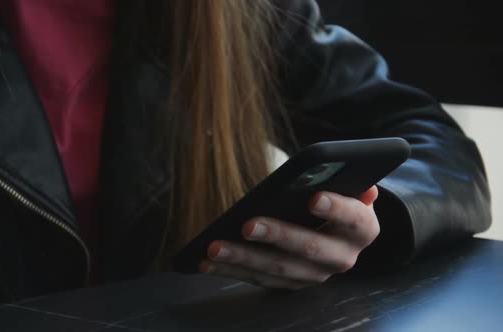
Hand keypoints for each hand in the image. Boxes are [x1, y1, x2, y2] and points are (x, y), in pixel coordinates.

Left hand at [200, 186, 379, 289]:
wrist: (333, 230)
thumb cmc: (335, 199)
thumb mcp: (349, 188)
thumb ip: (353, 182)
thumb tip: (365, 185)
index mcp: (362, 229)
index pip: (354, 219)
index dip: (336, 209)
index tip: (313, 198)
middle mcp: (342, 258)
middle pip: (309, 248)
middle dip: (277, 236)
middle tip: (247, 224)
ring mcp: (313, 275)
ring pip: (276, 268)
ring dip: (243, 258)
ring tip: (214, 246)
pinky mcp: (288, 283)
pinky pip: (257, 278)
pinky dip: (229, 271)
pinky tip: (205, 261)